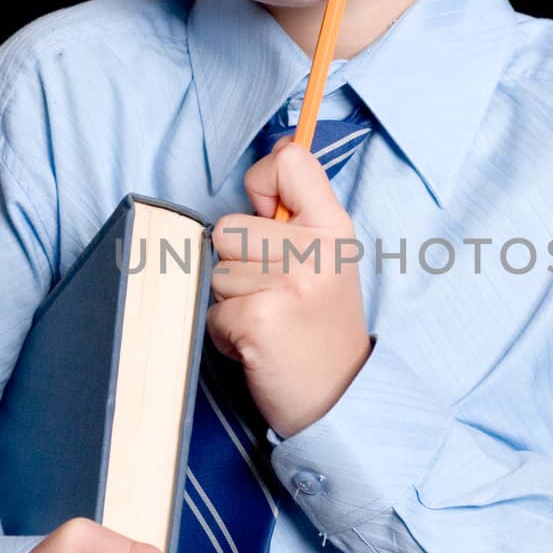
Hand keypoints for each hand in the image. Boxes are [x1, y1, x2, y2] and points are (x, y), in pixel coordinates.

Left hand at [207, 136, 371, 438]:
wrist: (340, 399)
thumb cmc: (321, 327)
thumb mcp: (327, 260)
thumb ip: (298, 214)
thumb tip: (274, 152)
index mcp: (335, 227)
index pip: (290, 160)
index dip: (262, 181)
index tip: (269, 214)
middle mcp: (316, 250)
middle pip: (228, 227)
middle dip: (236, 264)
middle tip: (273, 295)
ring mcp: (288, 285)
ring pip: (215, 271)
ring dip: (230, 301)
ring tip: (267, 321)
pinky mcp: (260, 319)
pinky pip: (212, 310)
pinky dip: (225, 333)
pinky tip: (258, 344)